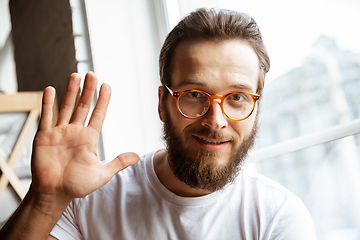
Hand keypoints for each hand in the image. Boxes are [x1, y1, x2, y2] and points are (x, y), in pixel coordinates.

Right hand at [30, 72, 138, 206]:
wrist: (54, 194)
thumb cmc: (77, 185)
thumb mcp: (102, 174)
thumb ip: (118, 163)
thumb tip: (137, 156)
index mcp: (89, 138)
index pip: (98, 114)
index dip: (103, 100)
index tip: (107, 85)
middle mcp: (75, 132)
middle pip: (83, 106)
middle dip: (88, 90)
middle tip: (92, 74)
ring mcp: (59, 132)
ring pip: (66, 107)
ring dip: (71, 91)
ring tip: (76, 75)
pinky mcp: (44, 136)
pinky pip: (46, 116)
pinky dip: (47, 103)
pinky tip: (50, 90)